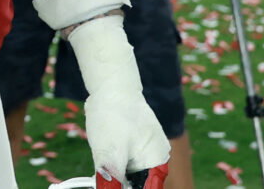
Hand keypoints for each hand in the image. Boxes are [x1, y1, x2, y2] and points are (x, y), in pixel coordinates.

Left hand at [68, 18, 170, 187]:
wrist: (110, 85)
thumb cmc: (114, 113)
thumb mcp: (110, 151)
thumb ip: (112, 177)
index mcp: (158, 161)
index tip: (112, 187)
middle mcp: (156, 157)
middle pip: (138, 184)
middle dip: (121, 183)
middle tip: (106, 170)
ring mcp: (145, 150)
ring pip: (127, 175)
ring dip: (114, 173)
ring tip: (106, 154)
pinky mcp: (133, 145)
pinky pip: (123, 163)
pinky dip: (112, 162)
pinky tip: (105, 148)